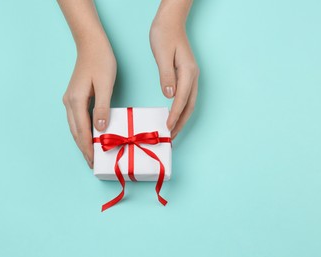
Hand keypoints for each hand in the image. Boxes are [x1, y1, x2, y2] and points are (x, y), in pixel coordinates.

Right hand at [62, 41, 115, 167]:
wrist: (91, 44)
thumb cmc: (101, 61)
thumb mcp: (105, 84)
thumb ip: (102, 107)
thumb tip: (100, 129)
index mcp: (76, 101)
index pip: (82, 131)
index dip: (88, 148)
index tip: (93, 162)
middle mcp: (69, 103)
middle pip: (75, 132)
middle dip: (84, 149)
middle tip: (93, 164)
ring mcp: (70, 100)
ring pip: (75, 127)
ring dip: (82, 141)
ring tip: (91, 154)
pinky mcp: (74, 97)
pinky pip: (77, 120)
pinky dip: (82, 131)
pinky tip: (89, 136)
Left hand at [150, 3, 198, 138]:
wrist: (170, 21)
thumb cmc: (164, 35)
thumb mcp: (162, 54)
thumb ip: (166, 75)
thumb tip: (170, 95)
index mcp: (187, 72)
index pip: (181, 100)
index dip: (175, 115)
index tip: (169, 128)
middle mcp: (193, 76)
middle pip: (189, 105)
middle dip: (181, 122)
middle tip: (172, 136)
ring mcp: (192, 76)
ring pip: (189, 102)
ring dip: (182, 117)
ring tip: (173, 130)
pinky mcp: (187, 75)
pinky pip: (186, 96)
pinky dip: (181, 108)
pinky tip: (174, 113)